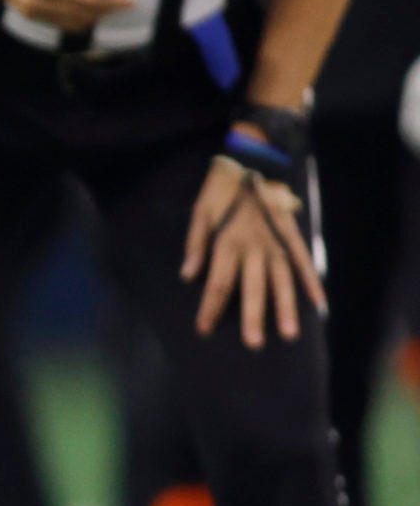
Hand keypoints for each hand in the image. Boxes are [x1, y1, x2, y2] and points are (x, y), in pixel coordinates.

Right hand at [0, 0, 132, 32]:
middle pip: (83, 16)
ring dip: (92, 15)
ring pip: (73, 23)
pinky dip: (76, 15)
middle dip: (105, 9)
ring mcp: (30, 12)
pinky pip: (60, 22)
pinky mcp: (27, 14)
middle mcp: (37, 3)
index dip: (112, 1)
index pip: (88, 0)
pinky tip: (82, 0)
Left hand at [181, 156, 325, 347]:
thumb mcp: (198, 214)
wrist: (249, 162)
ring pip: (282, 280)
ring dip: (285, 307)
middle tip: (254, 344)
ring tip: (289, 334)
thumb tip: (188, 277)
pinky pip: (303, 262)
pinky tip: (317, 304)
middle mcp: (254, 246)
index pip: (218, 284)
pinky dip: (311, 283)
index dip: (211, 309)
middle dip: (253, 316)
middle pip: (253, 287)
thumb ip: (195, 245)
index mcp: (227, 242)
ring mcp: (276, 241)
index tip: (204, 330)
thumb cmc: (218, 192)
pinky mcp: (292, 236)